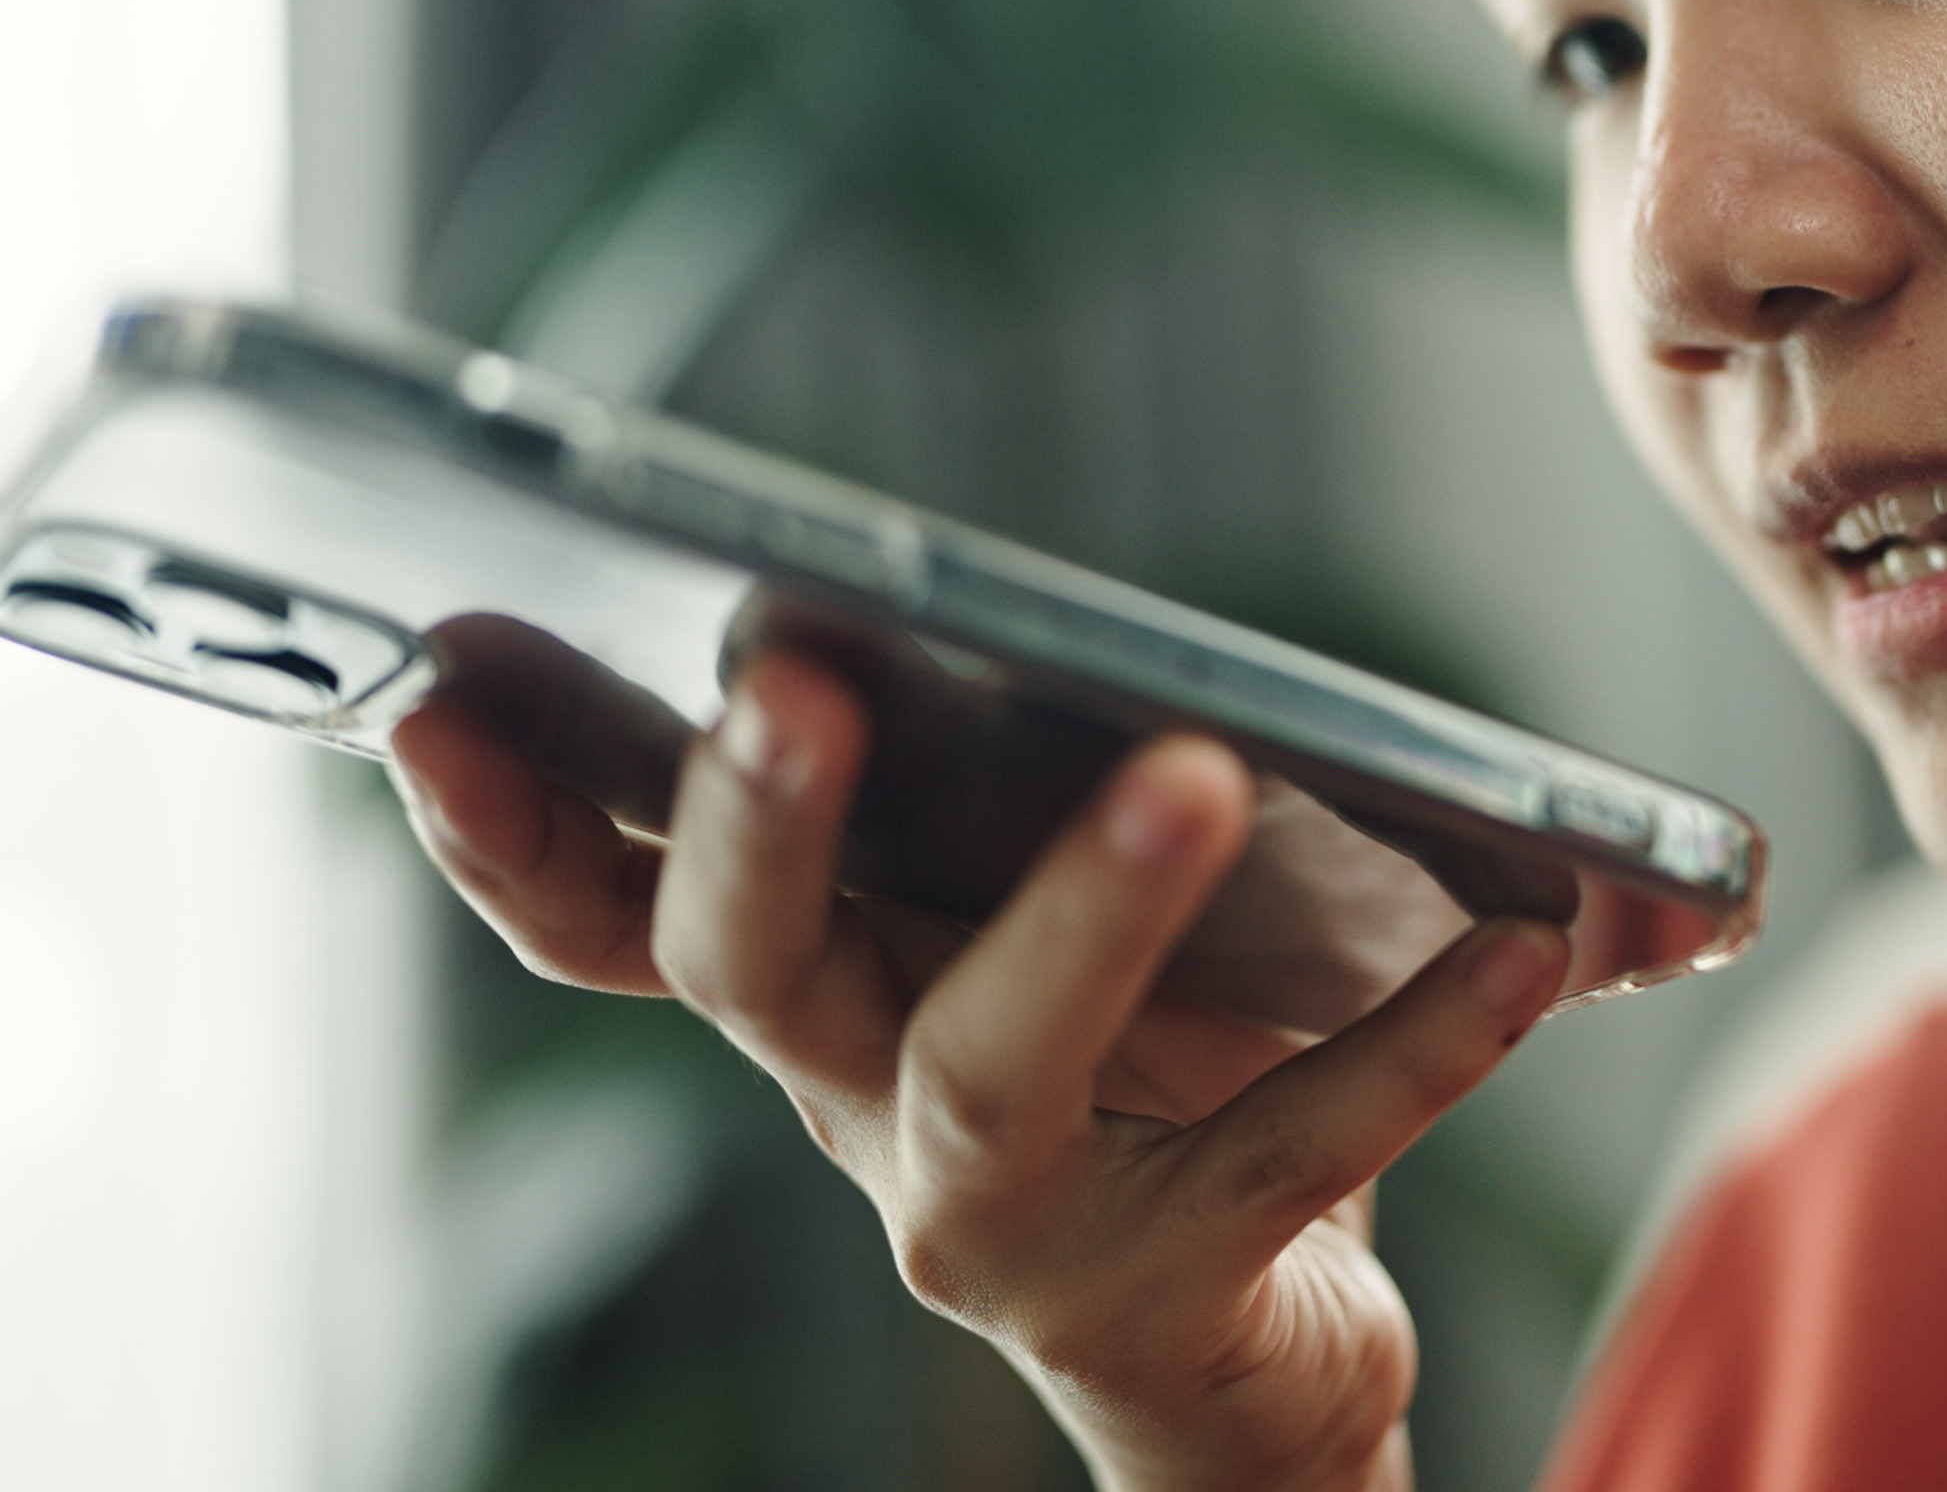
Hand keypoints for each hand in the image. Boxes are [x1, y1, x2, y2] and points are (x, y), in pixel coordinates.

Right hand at [386, 616, 1569, 1491]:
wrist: (1243, 1357)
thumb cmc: (1133, 1076)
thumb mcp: (1019, 926)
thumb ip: (985, 794)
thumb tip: (1001, 589)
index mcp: (805, 989)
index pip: (602, 907)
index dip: (499, 816)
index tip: (427, 677)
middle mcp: (850, 1103)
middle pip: (747, 960)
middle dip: (752, 822)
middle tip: (785, 679)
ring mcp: (986, 1220)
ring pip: (993, 1061)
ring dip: (1088, 910)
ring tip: (1196, 767)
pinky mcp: (1153, 1291)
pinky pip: (1285, 1148)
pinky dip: (1407, 1043)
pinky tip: (1518, 949)